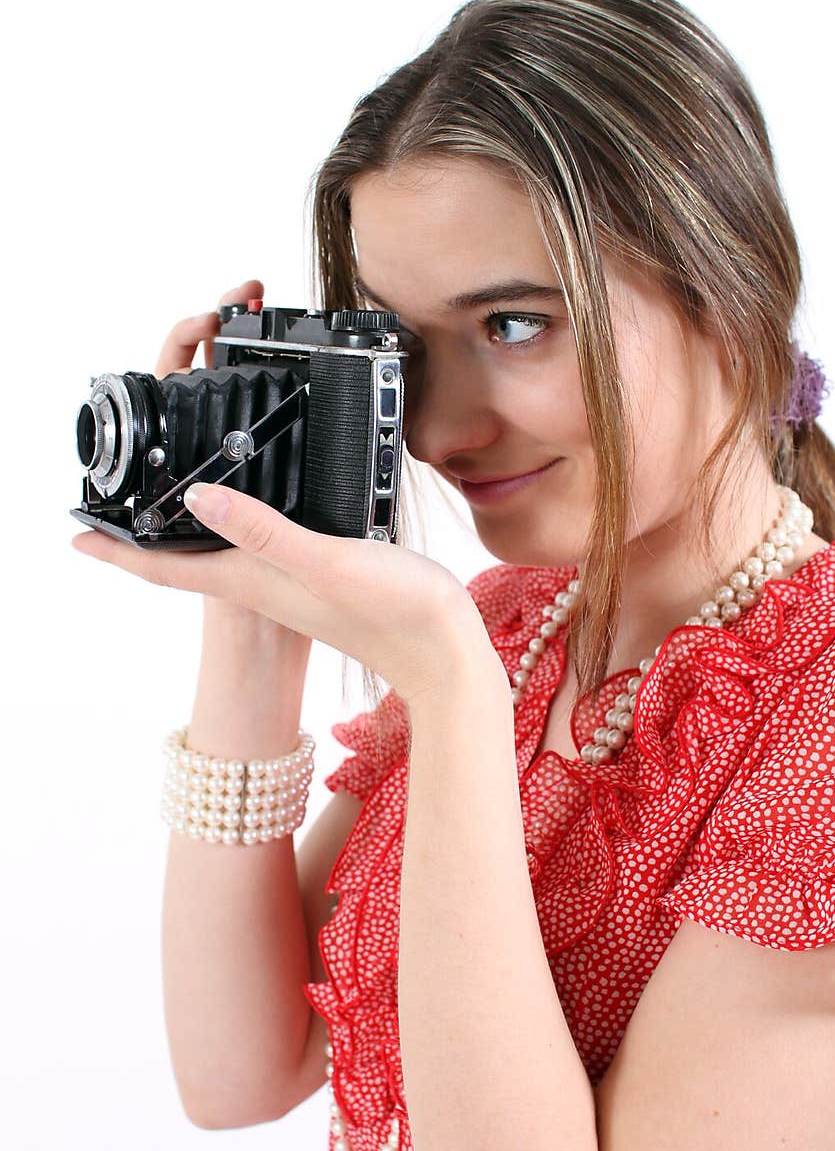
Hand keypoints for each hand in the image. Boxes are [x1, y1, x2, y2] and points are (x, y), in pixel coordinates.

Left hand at [71, 274, 495, 699]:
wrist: (444, 654)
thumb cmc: (393, 612)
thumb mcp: (324, 559)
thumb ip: (263, 529)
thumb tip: (197, 496)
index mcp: (254, 581)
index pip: (167, 568)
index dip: (117, 551)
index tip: (74, 534)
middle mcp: (263, 584)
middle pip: (183, 562)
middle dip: (141, 540)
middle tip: (107, 513)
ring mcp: (290, 584)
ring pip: (217, 555)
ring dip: (183, 534)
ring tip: (161, 505)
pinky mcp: (319, 576)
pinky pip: (257, 550)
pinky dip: (236, 527)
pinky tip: (249, 511)